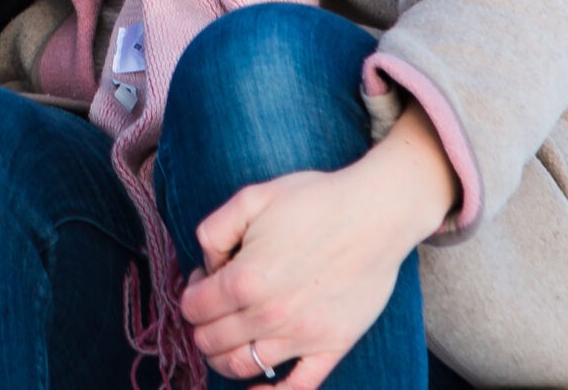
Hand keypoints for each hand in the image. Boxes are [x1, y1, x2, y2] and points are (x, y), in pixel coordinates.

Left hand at [178, 101, 457, 388]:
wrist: (376, 214)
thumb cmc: (315, 201)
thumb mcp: (251, 198)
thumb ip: (213, 231)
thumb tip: (207, 266)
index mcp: (245, 279)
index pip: (193, 308)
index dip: (191, 293)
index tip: (203, 280)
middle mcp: (269, 315)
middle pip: (211, 341)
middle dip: (202, 325)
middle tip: (215, 304)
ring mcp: (301, 336)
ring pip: (241, 366)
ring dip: (222, 357)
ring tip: (227, 336)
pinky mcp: (332, 347)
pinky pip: (297, 387)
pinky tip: (257, 386)